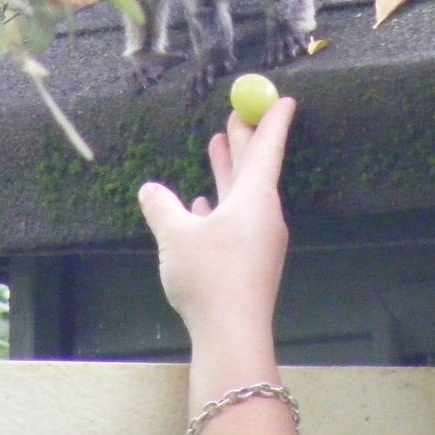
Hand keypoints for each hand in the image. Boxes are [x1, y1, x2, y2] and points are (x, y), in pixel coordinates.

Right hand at [137, 97, 294, 346]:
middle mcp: (261, 215)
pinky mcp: (249, 262)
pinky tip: (203, 205)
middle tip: (237, 113)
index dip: (272, 122)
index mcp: (254, 199)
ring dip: (229, 169)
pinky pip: (236, 221)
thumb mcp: (176, 236)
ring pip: (243, 194)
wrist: (232, 335)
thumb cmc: (209, 277)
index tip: (285, 99)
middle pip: (254, 168)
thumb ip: (162, 208)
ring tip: (218, 146)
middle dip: (245, 140)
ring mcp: (257, 240)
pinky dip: (222, 205)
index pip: (267, 149)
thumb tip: (150, 189)